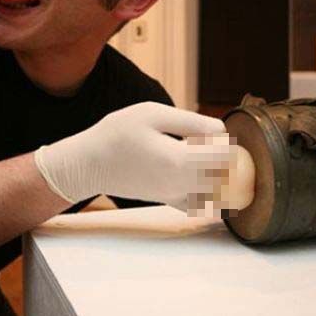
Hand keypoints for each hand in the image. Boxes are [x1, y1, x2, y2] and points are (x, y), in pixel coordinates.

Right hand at [34, 102, 231, 209]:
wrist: (89, 163)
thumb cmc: (117, 134)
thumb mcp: (154, 114)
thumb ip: (192, 122)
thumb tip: (221, 130)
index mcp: (179, 161)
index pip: (226, 156)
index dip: (225, 140)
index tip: (208, 130)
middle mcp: (181, 185)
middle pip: (226, 176)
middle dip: (223, 156)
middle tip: (203, 140)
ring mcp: (176, 196)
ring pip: (217, 191)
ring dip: (217, 172)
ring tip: (197, 154)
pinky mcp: (169, 201)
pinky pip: (200, 202)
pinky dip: (207, 190)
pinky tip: (193, 172)